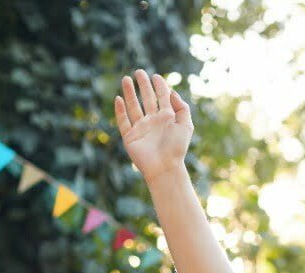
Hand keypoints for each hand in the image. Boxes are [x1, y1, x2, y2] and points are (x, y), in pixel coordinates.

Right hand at [114, 68, 193, 182]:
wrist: (165, 167)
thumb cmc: (177, 148)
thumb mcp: (186, 125)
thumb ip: (182, 108)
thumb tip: (172, 92)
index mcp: (167, 118)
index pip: (162, 98)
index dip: (159, 86)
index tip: (155, 76)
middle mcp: (153, 121)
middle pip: (147, 99)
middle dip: (143, 85)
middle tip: (139, 72)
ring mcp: (141, 128)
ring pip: (133, 107)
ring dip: (129, 93)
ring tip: (126, 79)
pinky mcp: (130, 137)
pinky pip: (123, 121)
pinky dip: (120, 110)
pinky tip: (118, 98)